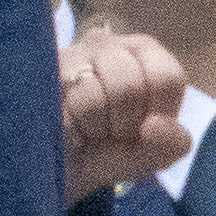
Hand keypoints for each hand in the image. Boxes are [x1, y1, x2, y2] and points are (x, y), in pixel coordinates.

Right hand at [58, 26, 192, 206]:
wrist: (60, 172)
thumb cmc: (108, 152)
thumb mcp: (153, 154)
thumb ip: (173, 143)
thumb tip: (154, 127)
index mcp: (143, 52)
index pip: (166, 78)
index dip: (157, 116)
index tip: (143, 128)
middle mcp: (107, 43)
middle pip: (132, 87)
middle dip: (124, 125)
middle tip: (110, 130)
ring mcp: (71, 54)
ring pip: (100, 98)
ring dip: (97, 128)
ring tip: (87, 128)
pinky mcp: (43, 73)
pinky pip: (73, 106)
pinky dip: (75, 130)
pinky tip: (67, 127)